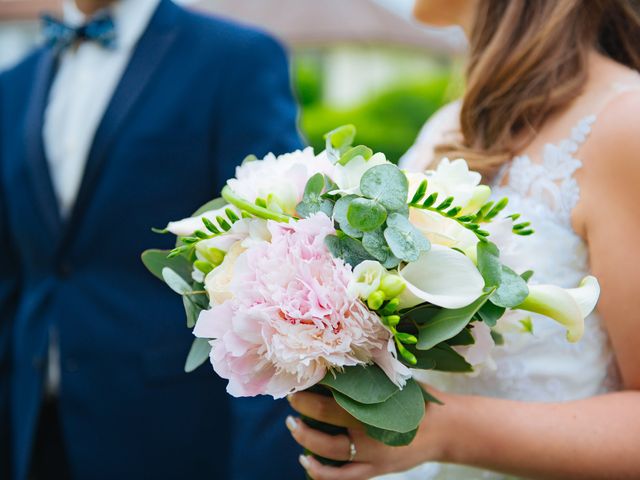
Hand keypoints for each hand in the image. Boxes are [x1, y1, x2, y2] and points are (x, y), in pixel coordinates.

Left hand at [287, 389, 451, 479]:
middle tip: (291, 401)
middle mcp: (371, 437)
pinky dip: (322, 473)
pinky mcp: (376, 470)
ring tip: (293, 427)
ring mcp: (373, 457)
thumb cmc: (418, 399)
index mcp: (376, 411)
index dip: (310, 396)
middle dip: (304, 415)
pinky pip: (344, 478)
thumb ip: (369, 377)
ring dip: (306, 443)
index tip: (296, 385)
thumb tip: (337, 360)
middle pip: (327, 429)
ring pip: (331, 457)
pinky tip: (306, 462)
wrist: (446, 430)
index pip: (333, 403)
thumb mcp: (396, 382)